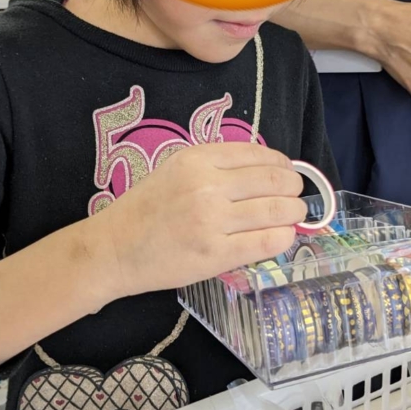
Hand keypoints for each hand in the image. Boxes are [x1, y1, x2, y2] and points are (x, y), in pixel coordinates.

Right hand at [90, 142, 305, 299]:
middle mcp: (207, 185)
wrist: (114, 249)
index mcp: (197, 159)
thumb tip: (267, 170)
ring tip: (294, 216)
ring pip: (276, 211)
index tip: (288, 174)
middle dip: (294, 188)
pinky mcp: (215, 254)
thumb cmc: (146, 209)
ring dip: (294, 213)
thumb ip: (216, 166)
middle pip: (274, 181)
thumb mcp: (176, 169)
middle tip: (297, 197)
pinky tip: (284, 237)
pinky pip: (266, 242)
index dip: (283, 165)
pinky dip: (284, 238)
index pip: (259, 155)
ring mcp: (211, 221)